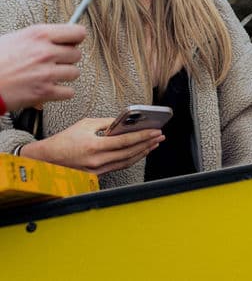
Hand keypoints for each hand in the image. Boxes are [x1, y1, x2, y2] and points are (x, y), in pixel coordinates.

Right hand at [0, 24, 85, 110]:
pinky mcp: (44, 92)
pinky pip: (69, 92)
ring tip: (49, 75)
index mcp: (39, 35)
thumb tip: (62, 39)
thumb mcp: (16, 38)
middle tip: (54, 62)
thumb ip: (41, 38)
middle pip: (77, 54)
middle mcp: (45, 52)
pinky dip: (61, 92)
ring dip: (64, 75)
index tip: (72, 42)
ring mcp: (46, 73)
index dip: (76, 39)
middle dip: (66, 59)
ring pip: (75, 73)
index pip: (77, 32)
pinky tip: (50, 88)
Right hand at [20, 117, 163, 174]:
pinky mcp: (97, 174)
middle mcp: (97, 160)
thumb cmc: (64, 140)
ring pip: (127, 162)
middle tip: (160, 136)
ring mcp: (97, 170)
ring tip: (154, 144)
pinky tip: (140, 152)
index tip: (156, 131)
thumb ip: (107, 123)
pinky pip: (119, 166)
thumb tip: (125, 122)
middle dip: (147, 144)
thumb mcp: (85, 125)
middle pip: (129, 152)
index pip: (125, 141)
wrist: (47, 159)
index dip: (143, 136)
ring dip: (143, 152)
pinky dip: (132, 159)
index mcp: (94, 146)